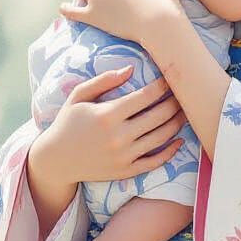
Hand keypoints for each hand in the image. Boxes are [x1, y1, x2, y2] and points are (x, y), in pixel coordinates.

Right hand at [28, 66, 187, 187]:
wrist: (56, 160)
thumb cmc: (68, 123)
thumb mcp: (79, 96)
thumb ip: (103, 80)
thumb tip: (131, 69)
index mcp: (108, 114)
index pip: (146, 96)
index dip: (162, 86)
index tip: (169, 79)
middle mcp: (118, 136)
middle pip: (159, 115)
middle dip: (175, 102)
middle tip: (183, 94)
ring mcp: (124, 156)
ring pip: (161, 137)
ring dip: (177, 123)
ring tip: (184, 112)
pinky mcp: (126, 171)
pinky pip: (155, 162)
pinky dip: (170, 152)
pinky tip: (178, 141)